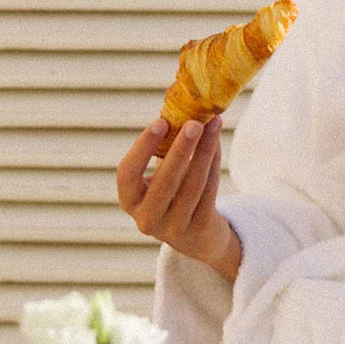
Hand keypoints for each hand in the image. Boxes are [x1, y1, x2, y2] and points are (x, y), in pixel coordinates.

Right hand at [117, 114, 243, 281]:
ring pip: (192, 185)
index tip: (160, 122)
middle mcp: (146, 219)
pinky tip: (217, 142)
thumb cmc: (173, 194)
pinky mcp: (198, 230)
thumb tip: (181, 106)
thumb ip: (163, 150)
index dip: (142, 148)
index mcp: (130, 201)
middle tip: (195, 122)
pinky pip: (209, 192)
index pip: (127, 174)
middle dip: (181, 149)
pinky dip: (214, 164)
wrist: (197, 237)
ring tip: (213, 124)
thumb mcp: (160, 176)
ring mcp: (173, 229)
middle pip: (165, 181)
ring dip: (205, 151)